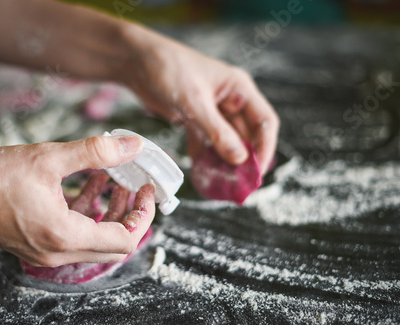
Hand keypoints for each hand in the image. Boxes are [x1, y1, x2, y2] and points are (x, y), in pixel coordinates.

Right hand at [0, 135, 154, 266]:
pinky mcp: (37, 244)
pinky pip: (74, 236)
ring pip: (94, 240)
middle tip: (134, 186)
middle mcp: (59, 252)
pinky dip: (86, 213)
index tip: (147, 189)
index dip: (143, 214)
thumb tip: (133, 145)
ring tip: (113, 181)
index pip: (126, 238)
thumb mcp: (49, 158)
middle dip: (129, 214)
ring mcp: (47, 252)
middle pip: (113, 244)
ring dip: (108, 212)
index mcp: (66, 236)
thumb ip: (96, 151)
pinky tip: (88, 185)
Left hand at [122, 27, 279, 173]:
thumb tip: (240, 159)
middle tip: (237, 185)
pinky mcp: (195, 118)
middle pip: (246, 135)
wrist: (136, 61)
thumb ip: (217, 131)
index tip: (257, 173)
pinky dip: (204, 155)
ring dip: (224, 161)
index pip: (265, 122)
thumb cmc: (169, 70)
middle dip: (243, 160)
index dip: (265, 148)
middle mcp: (230, 100)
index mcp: (239, 89)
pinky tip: (201, 171)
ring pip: (226, 141)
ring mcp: (212, 110)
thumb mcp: (194, 102)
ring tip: (220, 182)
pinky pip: (206, 141)